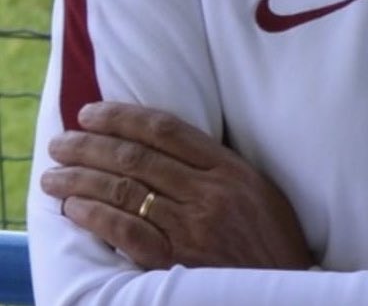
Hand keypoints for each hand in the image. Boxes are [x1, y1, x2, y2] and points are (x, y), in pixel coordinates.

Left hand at [41, 101, 314, 271]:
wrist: (283, 284)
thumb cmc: (271, 235)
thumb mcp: (255, 186)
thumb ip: (215, 166)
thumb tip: (166, 145)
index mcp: (227, 168)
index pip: (166, 130)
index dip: (123, 117)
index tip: (92, 112)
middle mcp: (206, 192)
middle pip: (137, 158)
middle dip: (91, 145)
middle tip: (60, 141)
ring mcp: (190, 227)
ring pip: (125, 192)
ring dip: (83, 180)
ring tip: (55, 175)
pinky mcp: (175, 262)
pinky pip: (127, 234)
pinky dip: (96, 218)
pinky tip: (75, 208)